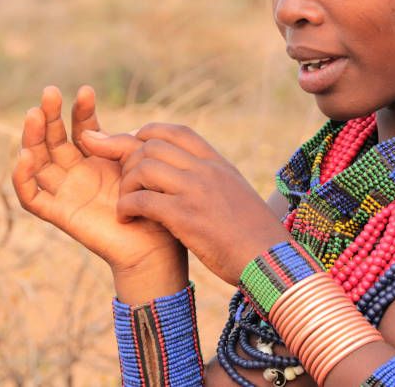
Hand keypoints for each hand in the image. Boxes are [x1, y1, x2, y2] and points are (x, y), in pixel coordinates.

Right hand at [11, 86, 183, 276]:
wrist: (156, 246)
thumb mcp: (139, 163)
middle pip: (53, 139)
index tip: (87, 90)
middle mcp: (78, 172)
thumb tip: (87, 133)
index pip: (83, 127)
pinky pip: (32, 197)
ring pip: (37, 161)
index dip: (82, 109)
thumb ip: (118, 145)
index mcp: (99, 158)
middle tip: (50, 92)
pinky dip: (23, 178)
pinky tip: (27, 156)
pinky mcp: (59, 213)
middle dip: (50, 115)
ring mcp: (66, 192)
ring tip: (34, 113)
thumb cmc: (155, 204)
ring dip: (32, 137)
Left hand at [81, 123, 290, 285]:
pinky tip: (125, 219)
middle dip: (129, 160)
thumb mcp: (237, 194)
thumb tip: (192, 176)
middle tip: (124, 183)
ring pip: (143, 168)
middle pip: (152, 146)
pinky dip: (126, 208)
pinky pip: (142, 201)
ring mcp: (196, 192)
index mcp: (218, 164)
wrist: (270, 261)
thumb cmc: (254, 235)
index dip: (149, 134)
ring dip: (126, 185)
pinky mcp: (186, 217)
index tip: (134, 149)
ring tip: (125, 204)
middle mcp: (206, 171)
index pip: (177, 132)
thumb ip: (213, 180)